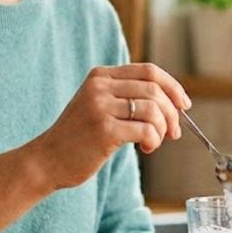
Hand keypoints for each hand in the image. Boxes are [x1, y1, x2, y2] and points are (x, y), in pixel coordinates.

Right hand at [32, 63, 190, 188]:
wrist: (47, 160)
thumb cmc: (78, 137)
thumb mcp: (98, 105)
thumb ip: (126, 97)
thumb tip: (172, 104)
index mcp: (100, 76)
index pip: (149, 71)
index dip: (173, 87)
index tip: (184, 105)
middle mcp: (100, 87)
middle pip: (154, 90)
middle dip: (172, 113)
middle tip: (173, 132)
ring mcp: (100, 107)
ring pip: (153, 109)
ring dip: (162, 129)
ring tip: (154, 143)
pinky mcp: (104, 130)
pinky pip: (145, 130)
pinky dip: (154, 141)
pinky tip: (146, 149)